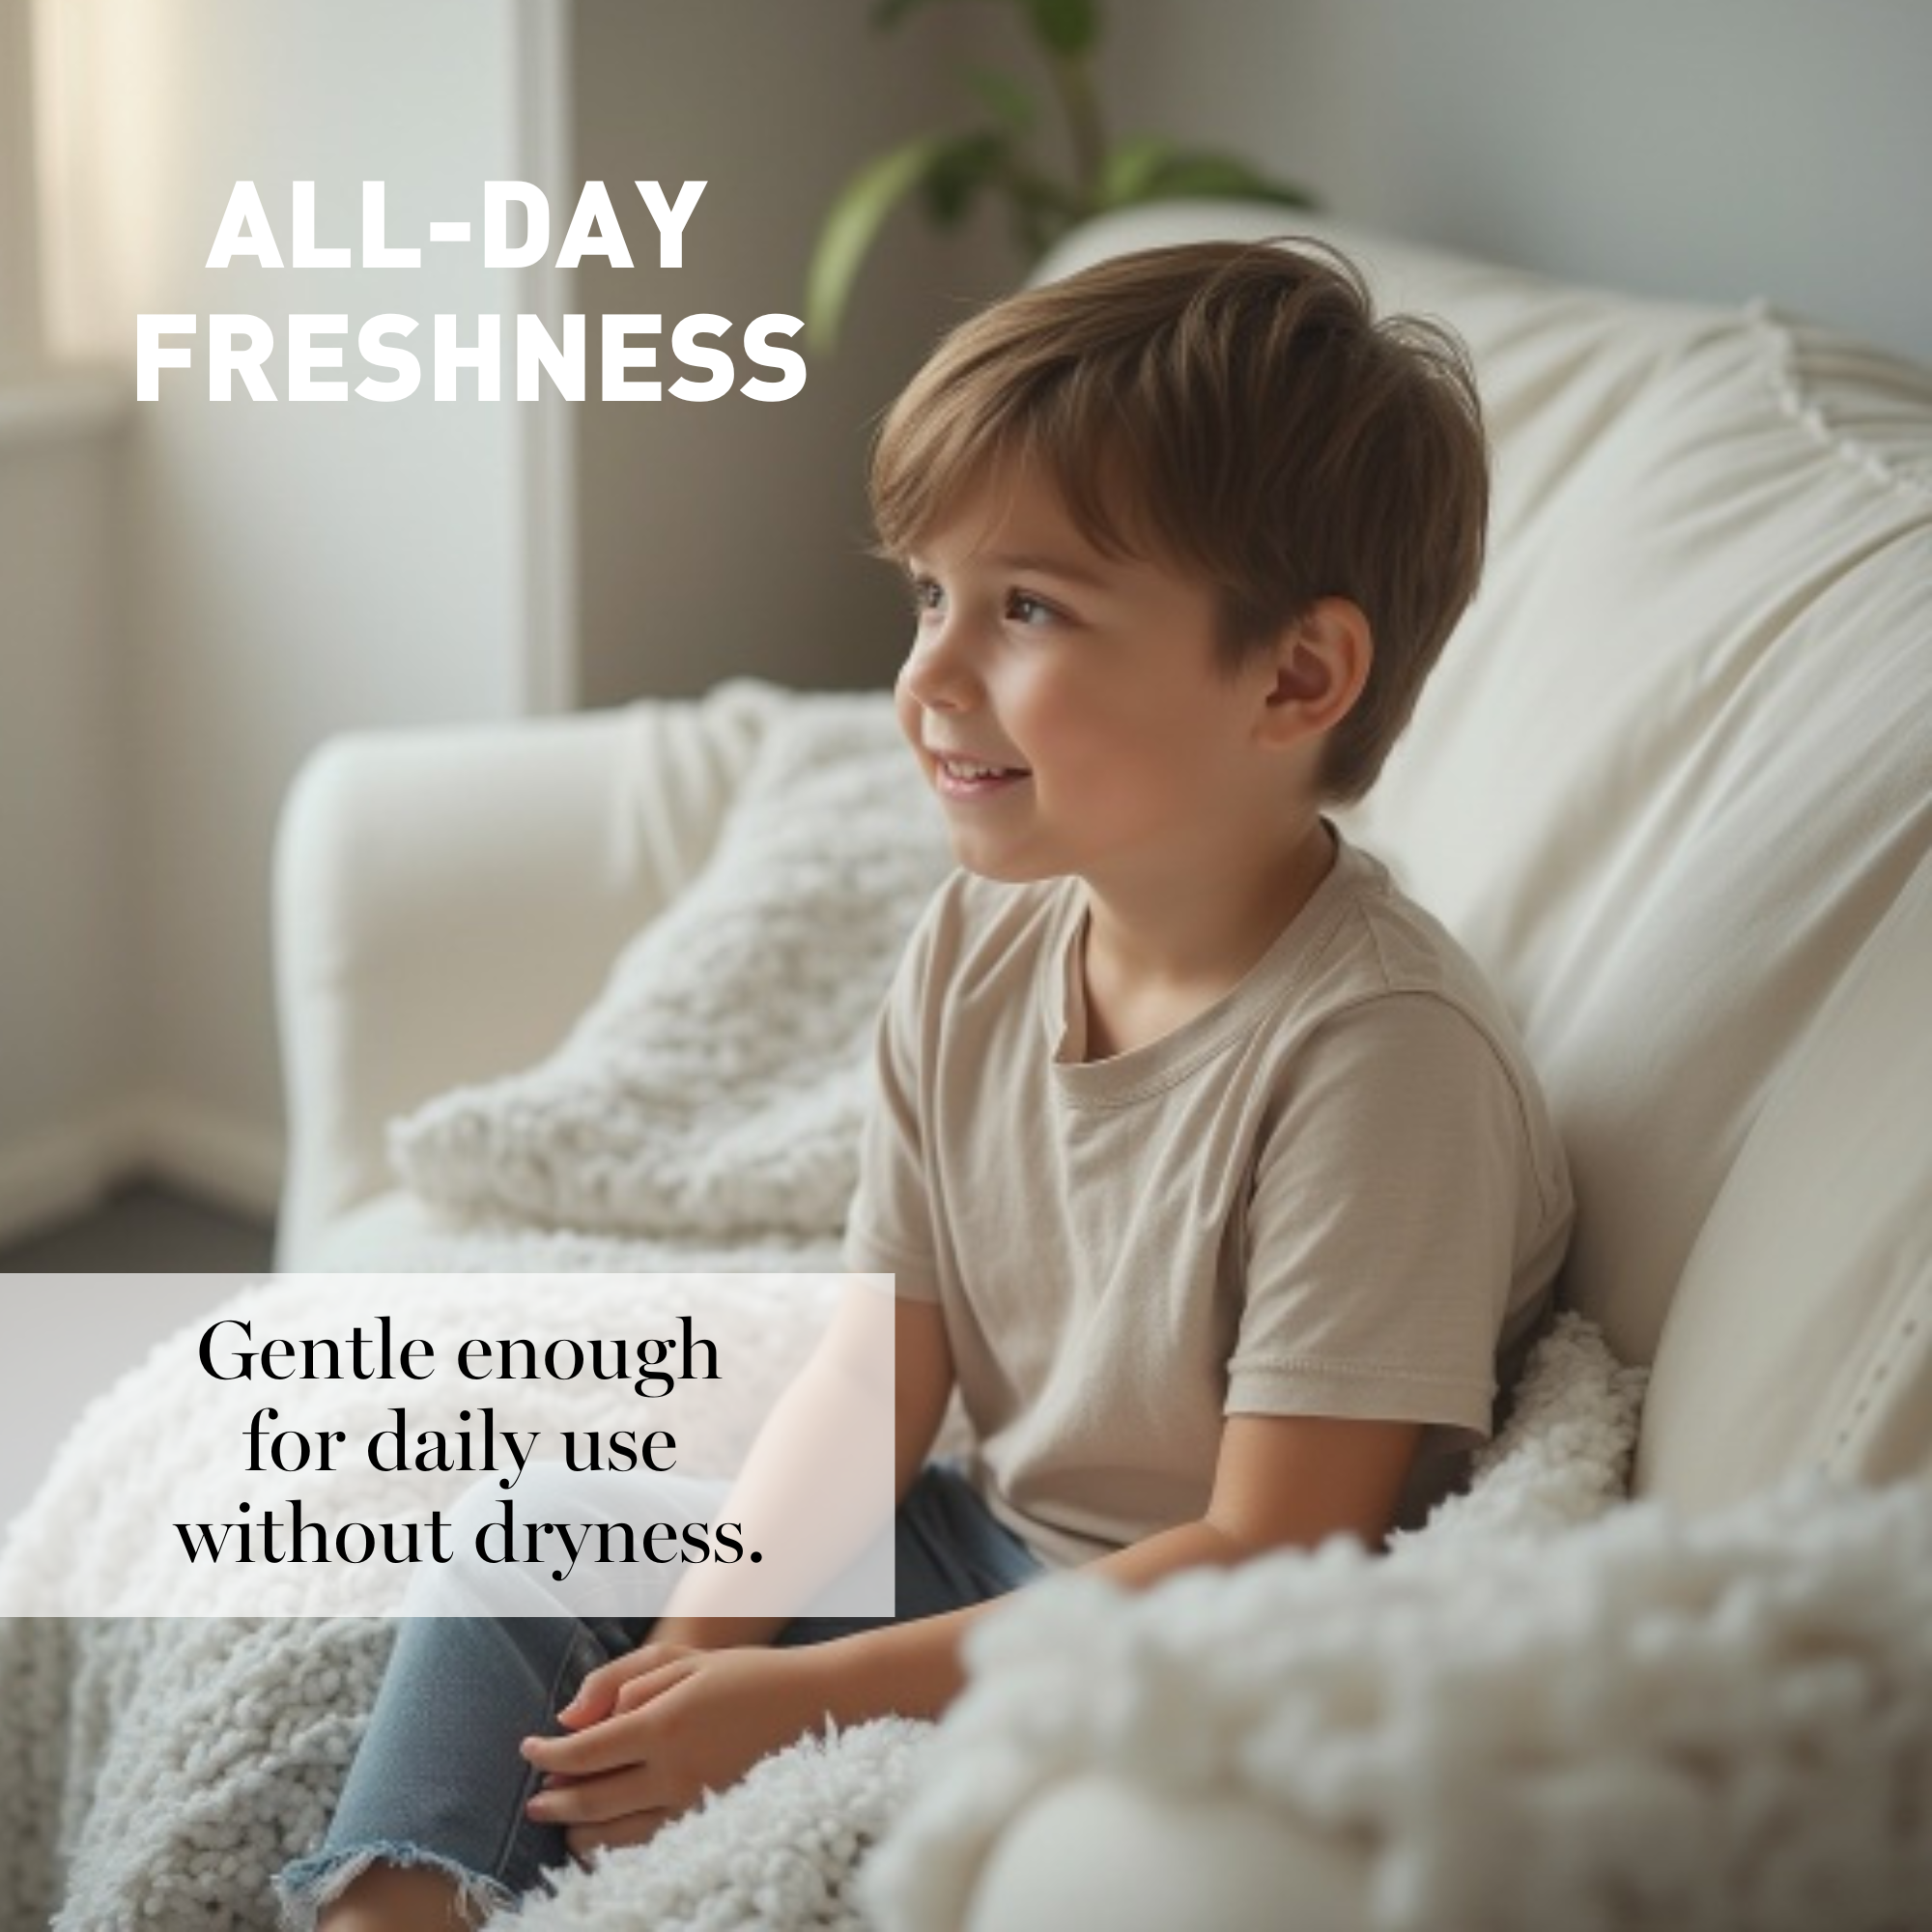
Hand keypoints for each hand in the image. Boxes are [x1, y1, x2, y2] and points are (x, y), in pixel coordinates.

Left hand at [522, 1645, 837, 1857]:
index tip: (528, 1748)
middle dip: (554, 1799)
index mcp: (664, 1724)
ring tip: (561, 1819)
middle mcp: (674, 1772)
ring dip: (578, 1829)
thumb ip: (617, 1680)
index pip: (585, 1752)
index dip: (548, 1753)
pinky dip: (615, 1846)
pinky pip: (647, 1846)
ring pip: (614, 1834)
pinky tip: (603, 1836)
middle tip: (534, 1796)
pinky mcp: (709, 1823)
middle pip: (591, 1800)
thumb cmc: (745, 1674)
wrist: (814, 1705)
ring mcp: (692, 1804)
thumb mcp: (681, 1658)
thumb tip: (568, 1717)